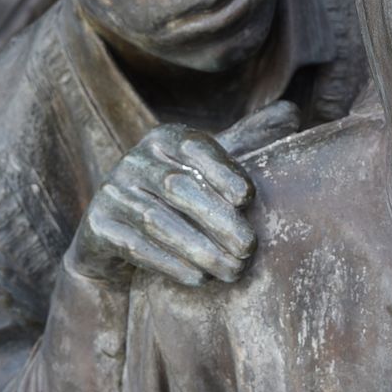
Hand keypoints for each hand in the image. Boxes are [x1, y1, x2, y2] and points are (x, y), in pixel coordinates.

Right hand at [65, 102, 300, 287]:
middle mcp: (134, 160)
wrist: (115, 237)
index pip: (195, 148)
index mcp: (164, 139)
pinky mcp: (98, 225)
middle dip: (217, 220)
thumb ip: (248, 140)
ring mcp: (112, 192)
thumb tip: (293, 113)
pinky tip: (198, 279)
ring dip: (199, 248)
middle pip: (178, 188)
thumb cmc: (177, 198)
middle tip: (249, 248)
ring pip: (158, 220)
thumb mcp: (208, 167)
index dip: (222, 170)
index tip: (248, 199)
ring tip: (232, 271)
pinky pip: (134, 245)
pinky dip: (169, 263)